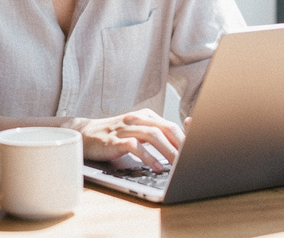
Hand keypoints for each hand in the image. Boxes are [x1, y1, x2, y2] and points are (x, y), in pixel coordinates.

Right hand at [68, 109, 184, 172]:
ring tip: (178, 165)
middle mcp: (137, 119)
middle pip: (166, 128)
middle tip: (192, 159)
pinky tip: (157, 167)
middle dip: (181, 144)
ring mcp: (125, 128)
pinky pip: (134, 146)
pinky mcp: (114, 140)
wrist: (84, 134)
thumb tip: (179, 149)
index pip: (171, 125)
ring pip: (153, 135)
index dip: (186, 137)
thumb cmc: (114, 136)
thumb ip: (155, 136)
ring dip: (168, 151)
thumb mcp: (136, 132)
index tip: (198, 150)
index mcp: (146, 116)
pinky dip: (148, 157)